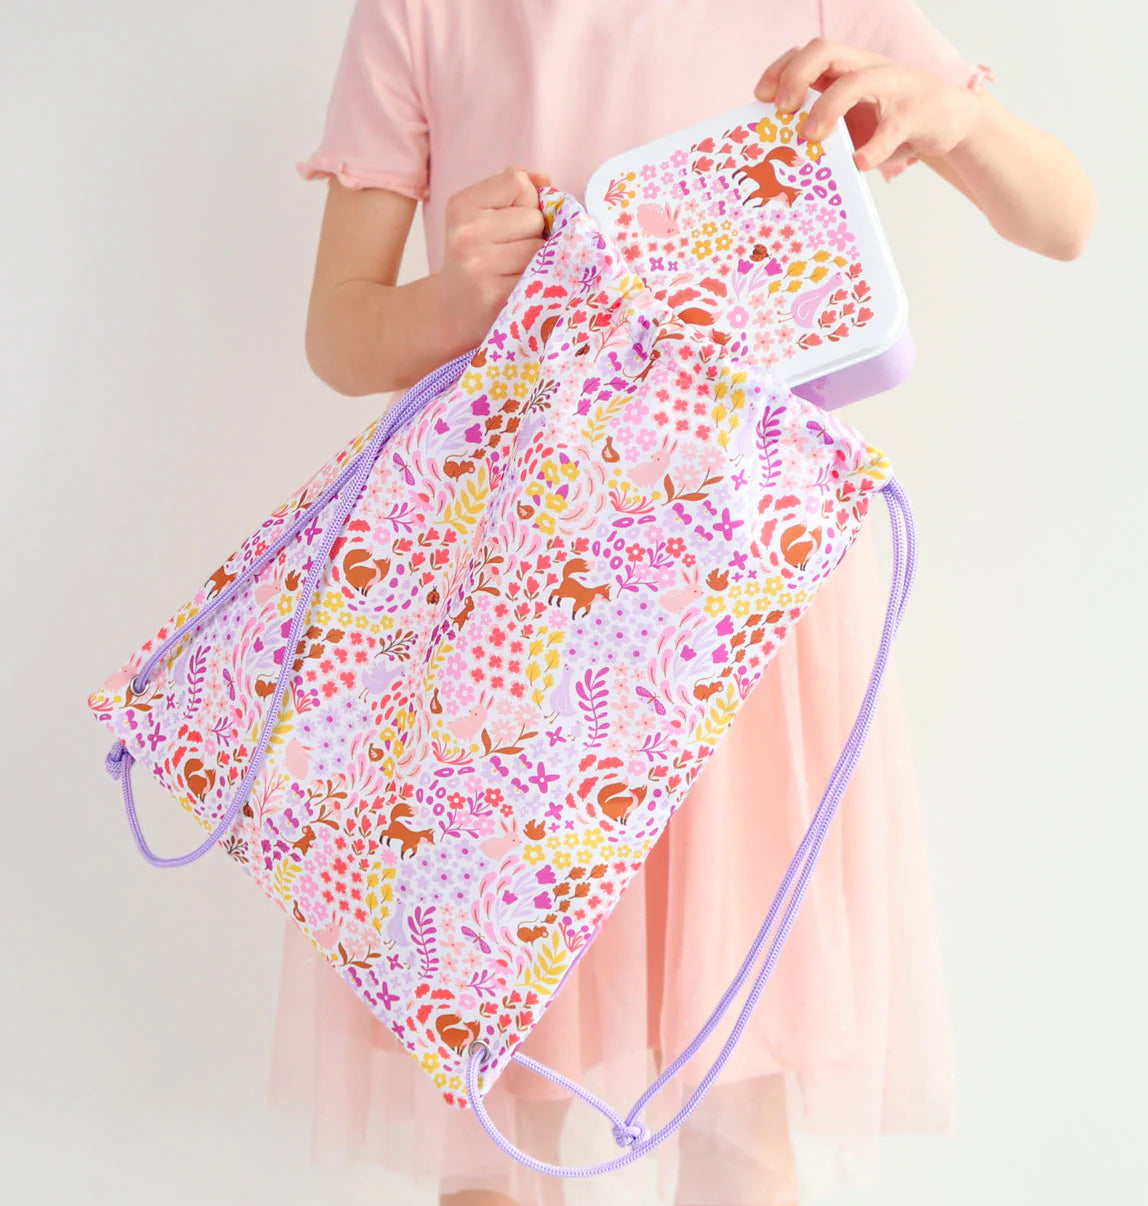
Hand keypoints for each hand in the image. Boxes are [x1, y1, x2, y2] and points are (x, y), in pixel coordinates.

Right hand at [434, 164, 552, 347]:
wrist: (452, 308)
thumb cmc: (477, 255)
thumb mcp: (482, 213)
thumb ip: (514, 189)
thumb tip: (545, 178)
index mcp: (462, 206)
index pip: (518, 183)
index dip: (526, 201)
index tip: (511, 221)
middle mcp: (466, 235)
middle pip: (534, 218)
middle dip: (533, 233)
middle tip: (512, 251)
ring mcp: (479, 267)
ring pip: (539, 248)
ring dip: (537, 259)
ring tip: (514, 269)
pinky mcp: (496, 297)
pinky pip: (539, 277)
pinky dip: (537, 281)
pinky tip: (518, 287)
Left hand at [754, 37, 980, 172]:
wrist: (949, 122)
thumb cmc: (891, 121)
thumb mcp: (852, 119)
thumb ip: (822, 123)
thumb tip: (777, 151)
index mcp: (848, 68)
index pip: (806, 52)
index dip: (780, 70)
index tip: (761, 98)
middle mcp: (868, 67)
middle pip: (825, 50)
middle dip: (796, 76)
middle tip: (783, 111)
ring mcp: (894, 86)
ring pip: (857, 80)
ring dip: (828, 107)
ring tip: (810, 138)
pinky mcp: (916, 111)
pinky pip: (892, 128)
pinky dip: (874, 147)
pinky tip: (858, 162)